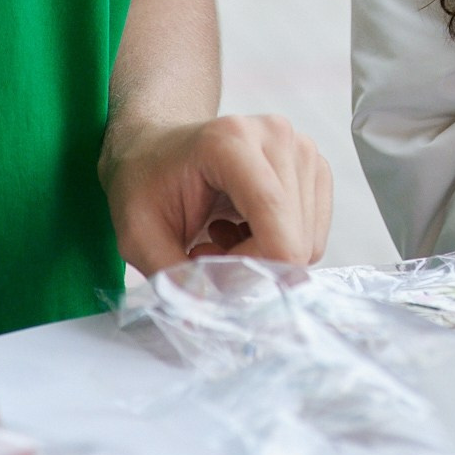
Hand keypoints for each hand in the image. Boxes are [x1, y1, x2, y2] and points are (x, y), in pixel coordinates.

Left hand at [102, 112, 332, 272]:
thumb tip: (207, 319)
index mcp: (230, 141)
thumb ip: (174, 278)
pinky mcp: (314, 166)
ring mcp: (300, 147)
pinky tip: (245, 227)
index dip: (259, 264)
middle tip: (208, 252)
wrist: (155, 146)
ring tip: (223, 236)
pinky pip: (313, 234)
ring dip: (265, 254)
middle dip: (252, 263)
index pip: (272, 212)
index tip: (222, 284)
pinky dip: (280, 244)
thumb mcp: (140, 235)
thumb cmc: (144, 182)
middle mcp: (275, 135)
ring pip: (307, 240)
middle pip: (293, 235)